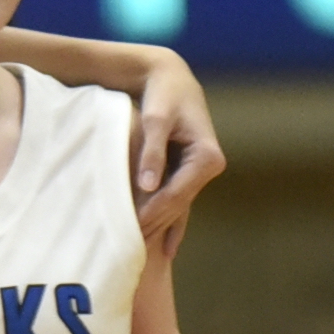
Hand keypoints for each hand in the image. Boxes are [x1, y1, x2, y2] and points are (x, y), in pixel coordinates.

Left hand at [129, 51, 222, 258]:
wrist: (169, 79)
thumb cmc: (162, 95)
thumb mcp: (156, 119)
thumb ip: (153, 151)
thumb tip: (148, 186)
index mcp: (207, 156)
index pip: (177, 193)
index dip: (154, 212)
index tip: (131, 229)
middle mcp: (207, 167)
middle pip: (178, 205)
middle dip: (154, 225)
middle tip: (127, 250)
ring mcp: (198, 172)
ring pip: (177, 207)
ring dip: (159, 228)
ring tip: (138, 254)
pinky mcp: (187, 173)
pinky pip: (179, 203)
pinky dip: (170, 224)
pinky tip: (167, 250)